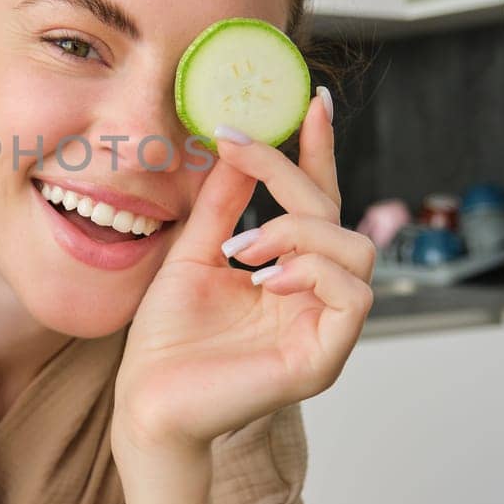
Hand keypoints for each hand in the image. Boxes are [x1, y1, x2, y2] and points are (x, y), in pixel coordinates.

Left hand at [112, 96, 375, 456]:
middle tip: (241, 151)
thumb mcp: (194, 251)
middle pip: (338, 216)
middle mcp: (315, 298)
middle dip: (293, 175)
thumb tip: (238, 142)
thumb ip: (223, 202)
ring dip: (299, 231)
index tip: (313, 103)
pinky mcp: (323, 360)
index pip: (318, 203)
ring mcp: (325, 331)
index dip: (319, 152)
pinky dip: (313, 273)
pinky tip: (265, 278)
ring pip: (357, 251)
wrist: (145, 401)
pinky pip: (355, 298)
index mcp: (289, 273)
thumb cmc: (166, 339)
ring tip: (244, 248)